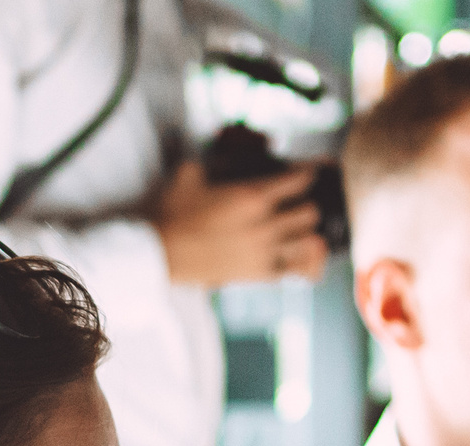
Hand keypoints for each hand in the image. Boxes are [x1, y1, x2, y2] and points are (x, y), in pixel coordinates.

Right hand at [153, 160, 328, 287]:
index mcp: (251, 196)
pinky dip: (299, 262)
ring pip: (307, 242)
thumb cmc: (171, 212)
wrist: (158, 253)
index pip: (297, 180)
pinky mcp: (256, 275)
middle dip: (307, 203)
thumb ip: (214, 159)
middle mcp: (263, 225)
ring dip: (306, 233)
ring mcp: (262, 252)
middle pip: (309, 212)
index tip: (311, 171)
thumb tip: (224, 147)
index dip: (309, 172)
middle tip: (300, 201)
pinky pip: (292, 270)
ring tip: (300, 230)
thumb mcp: (191, 172)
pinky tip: (297, 255)